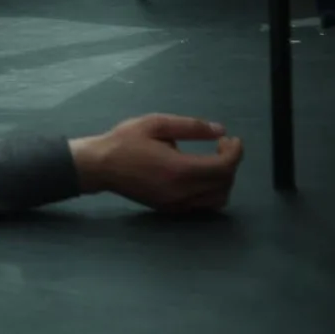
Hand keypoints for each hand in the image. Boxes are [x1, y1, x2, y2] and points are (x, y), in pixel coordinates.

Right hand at [71, 114, 243, 213]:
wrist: (99, 166)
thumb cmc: (125, 141)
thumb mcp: (155, 123)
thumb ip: (190, 127)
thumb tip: (220, 130)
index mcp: (180, 169)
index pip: (224, 166)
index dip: (235, 152)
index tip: (230, 139)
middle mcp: (182, 191)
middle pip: (225, 183)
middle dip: (230, 163)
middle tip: (220, 146)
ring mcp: (177, 204)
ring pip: (218, 199)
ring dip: (223, 180)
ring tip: (212, 162)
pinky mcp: (171, 209)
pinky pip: (203, 205)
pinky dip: (211, 191)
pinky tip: (199, 175)